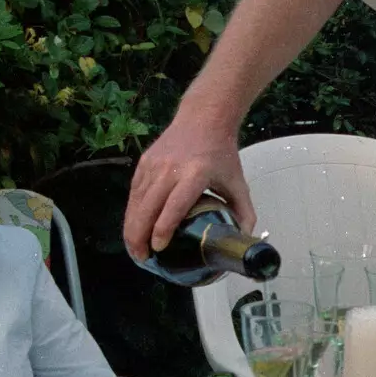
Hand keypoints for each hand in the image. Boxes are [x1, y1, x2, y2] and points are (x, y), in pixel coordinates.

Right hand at [123, 118, 255, 259]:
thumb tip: (244, 240)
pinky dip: (131, 213)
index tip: (159, 248)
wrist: (204, 118)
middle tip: (143, 259)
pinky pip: (134, 193)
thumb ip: (244, 212)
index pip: (174, 206)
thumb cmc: (222, 153)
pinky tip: (133, 228)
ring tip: (136, 250)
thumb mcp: (238, 182)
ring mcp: (153, 165)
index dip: (163, 229)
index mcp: (194, 174)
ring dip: (131, 228)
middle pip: (147, 208)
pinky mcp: (143, 162)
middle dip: (139, 236)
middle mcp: (169, 170)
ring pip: (136, 202)